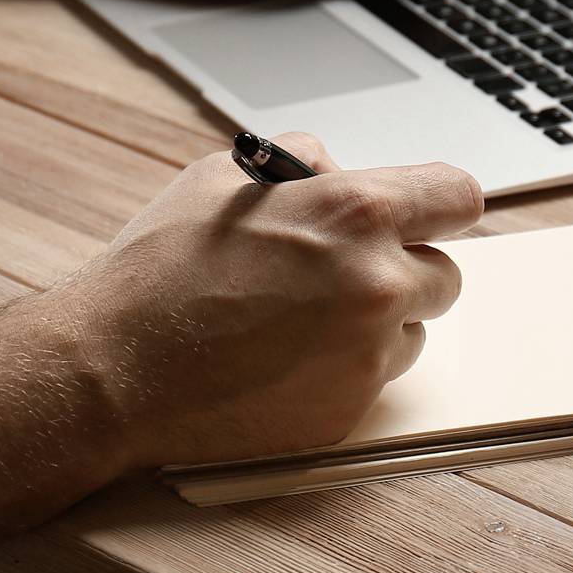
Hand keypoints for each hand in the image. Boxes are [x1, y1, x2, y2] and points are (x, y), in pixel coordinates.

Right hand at [30, 133, 482, 470]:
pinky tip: (280, 359)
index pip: (458, 196)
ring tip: (296, 320)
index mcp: (357, 213)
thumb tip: (338, 170)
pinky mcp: (347, 411)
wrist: (114, 366)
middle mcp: (378, 284)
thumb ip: (302, 162)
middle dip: (403, 269)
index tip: (429, 213)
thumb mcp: (223, 176)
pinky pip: (372, 381)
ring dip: (375, 324)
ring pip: (411, 332)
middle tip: (340, 273)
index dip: (439, 203)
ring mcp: (366, 355)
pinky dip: (340, 370)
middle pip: (444, 274)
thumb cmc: (161, 267)